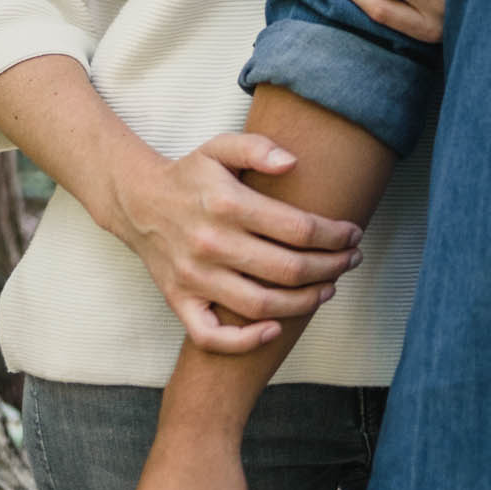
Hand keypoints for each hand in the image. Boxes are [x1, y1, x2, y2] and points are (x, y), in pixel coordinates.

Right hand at [116, 132, 362, 353]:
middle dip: (330, 267)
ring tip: (328, 289)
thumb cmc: (190, 176)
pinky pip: (211, 335)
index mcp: (226, 204)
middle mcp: (210, 243)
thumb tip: (292, 162)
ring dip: (304, 302)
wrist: (137, 202)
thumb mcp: (220, 147)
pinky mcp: (179, 301)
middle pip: (287, 269)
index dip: (334, 235)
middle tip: (350, 261)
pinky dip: (245, 341)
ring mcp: (194, 277)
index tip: (353, 234)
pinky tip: (276, 329)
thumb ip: (257, 148)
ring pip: (261, 305)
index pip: (297, 228)